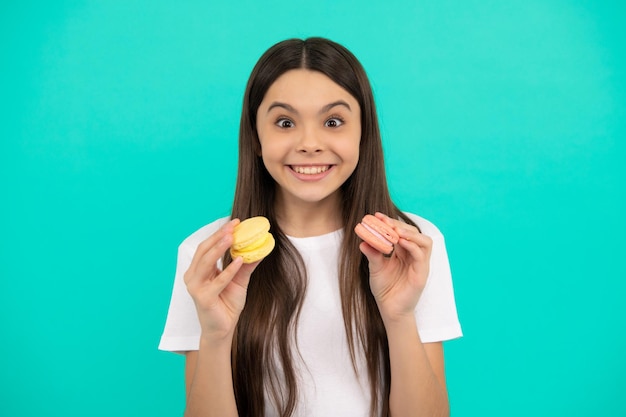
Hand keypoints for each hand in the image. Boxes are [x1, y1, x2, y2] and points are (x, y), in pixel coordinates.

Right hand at [184, 219, 260, 341]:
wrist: (222, 330)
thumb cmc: (227, 305)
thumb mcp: (239, 281)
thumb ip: (246, 266)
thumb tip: (260, 248)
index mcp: (198, 270)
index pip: (207, 246)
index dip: (219, 233)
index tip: (234, 223)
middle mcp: (193, 276)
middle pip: (204, 250)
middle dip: (219, 236)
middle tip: (233, 225)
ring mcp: (196, 287)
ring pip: (206, 262)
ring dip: (219, 248)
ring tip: (232, 237)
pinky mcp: (204, 298)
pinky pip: (217, 281)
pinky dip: (229, 270)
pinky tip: (240, 260)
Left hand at [358, 213, 432, 322]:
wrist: (390, 310)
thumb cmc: (385, 289)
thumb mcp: (375, 269)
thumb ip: (372, 254)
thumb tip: (362, 241)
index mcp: (403, 252)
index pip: (401, 232)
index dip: (391, 223)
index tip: (377, 216)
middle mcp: (413, 255)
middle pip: (412, 233)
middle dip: (398, 225)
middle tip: (384, 221)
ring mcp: (419, 264)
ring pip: (423, 241)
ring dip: (410, 233)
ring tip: (395, 230)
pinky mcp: (422, 273)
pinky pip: (421, 255)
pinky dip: (412, 246)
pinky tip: (401, 242)